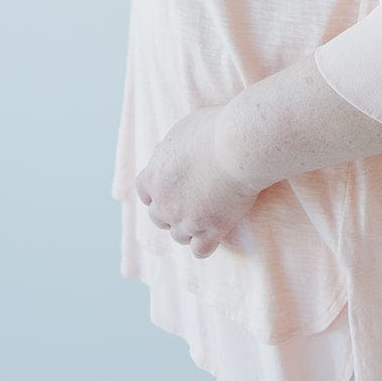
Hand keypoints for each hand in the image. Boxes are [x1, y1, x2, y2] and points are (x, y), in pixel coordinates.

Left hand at [134, 107, 263, 259]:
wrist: (237, 146)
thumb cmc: (214, 130)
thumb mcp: (181, 131)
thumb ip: (169, 150)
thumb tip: (167, 155)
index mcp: (153, 176)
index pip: (145, 192)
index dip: (158, 192)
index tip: (172, 188)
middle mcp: (164, 202)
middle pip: (159, 218)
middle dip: (172, 212)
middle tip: (193, 202)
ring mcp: (186, 220)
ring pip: (179, 236)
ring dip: (190, 229)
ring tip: (208, 216)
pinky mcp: (210, 231)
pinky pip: (201, 250)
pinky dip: (206, 244)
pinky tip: (217, 233)